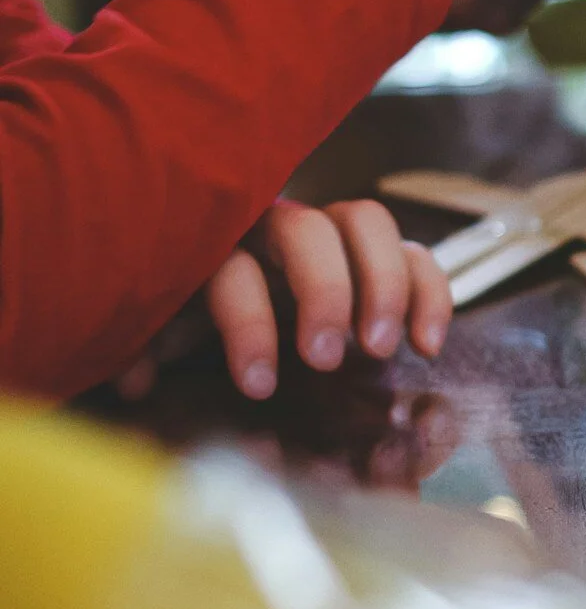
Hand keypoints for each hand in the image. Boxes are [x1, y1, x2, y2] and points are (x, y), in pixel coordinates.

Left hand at [116, 201, 451, 402]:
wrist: (234, 291)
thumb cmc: (196, 311)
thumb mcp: (166, 329)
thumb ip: (150, 346)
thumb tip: (133, 380)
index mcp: (219, 242)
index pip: (235, 268)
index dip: (249, 325)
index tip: (261, 386)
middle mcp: (276, 226)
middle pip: (307, 231)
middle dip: (324, 294)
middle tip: (329, 359)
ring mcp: (332, 233)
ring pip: (367, 222)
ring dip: (383, 285)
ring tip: (381, 349)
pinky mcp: (378, 254)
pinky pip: (414, 252)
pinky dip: (429, 293)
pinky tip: (427, 346)